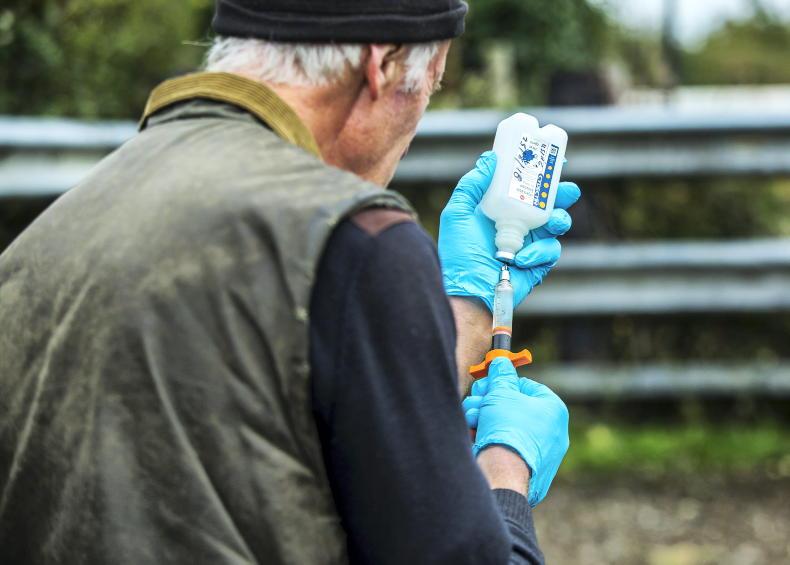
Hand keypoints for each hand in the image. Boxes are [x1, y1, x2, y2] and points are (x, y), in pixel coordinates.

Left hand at [438, 151, 580, 311]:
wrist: (467, 291)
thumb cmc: (459, 255)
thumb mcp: (458, 214)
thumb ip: (471, 185)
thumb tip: (490, 158)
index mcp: (502, 209)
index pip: (526, 186)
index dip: (541, 173)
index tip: (551, 160)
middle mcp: (518, 224)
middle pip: (549, 202)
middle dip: (563, 193)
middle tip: (566, 189)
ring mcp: (530, 243)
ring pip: (558, 224)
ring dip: (560, 219)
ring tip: (552, 221)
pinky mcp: (538, 264)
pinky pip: (551, 251)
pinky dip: (540, 252)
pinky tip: (521, 258)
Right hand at [462, 358, 569, 505]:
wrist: (503, 473)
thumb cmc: (507, 428)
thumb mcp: (501, 392)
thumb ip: (501, 376)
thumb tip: (501, 363)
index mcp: (554, 410)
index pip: (527, 386)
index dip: (503, 382)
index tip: (487, 383)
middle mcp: (552, 432)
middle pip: (513, 406)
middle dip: (488, 402)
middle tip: (476, 399)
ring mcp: (540, 453)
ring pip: (505, 426)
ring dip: (483, 418)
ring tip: (472, 419)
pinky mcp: (526, 469)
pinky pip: (505, 446)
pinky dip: (487, 438)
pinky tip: (473, 435)